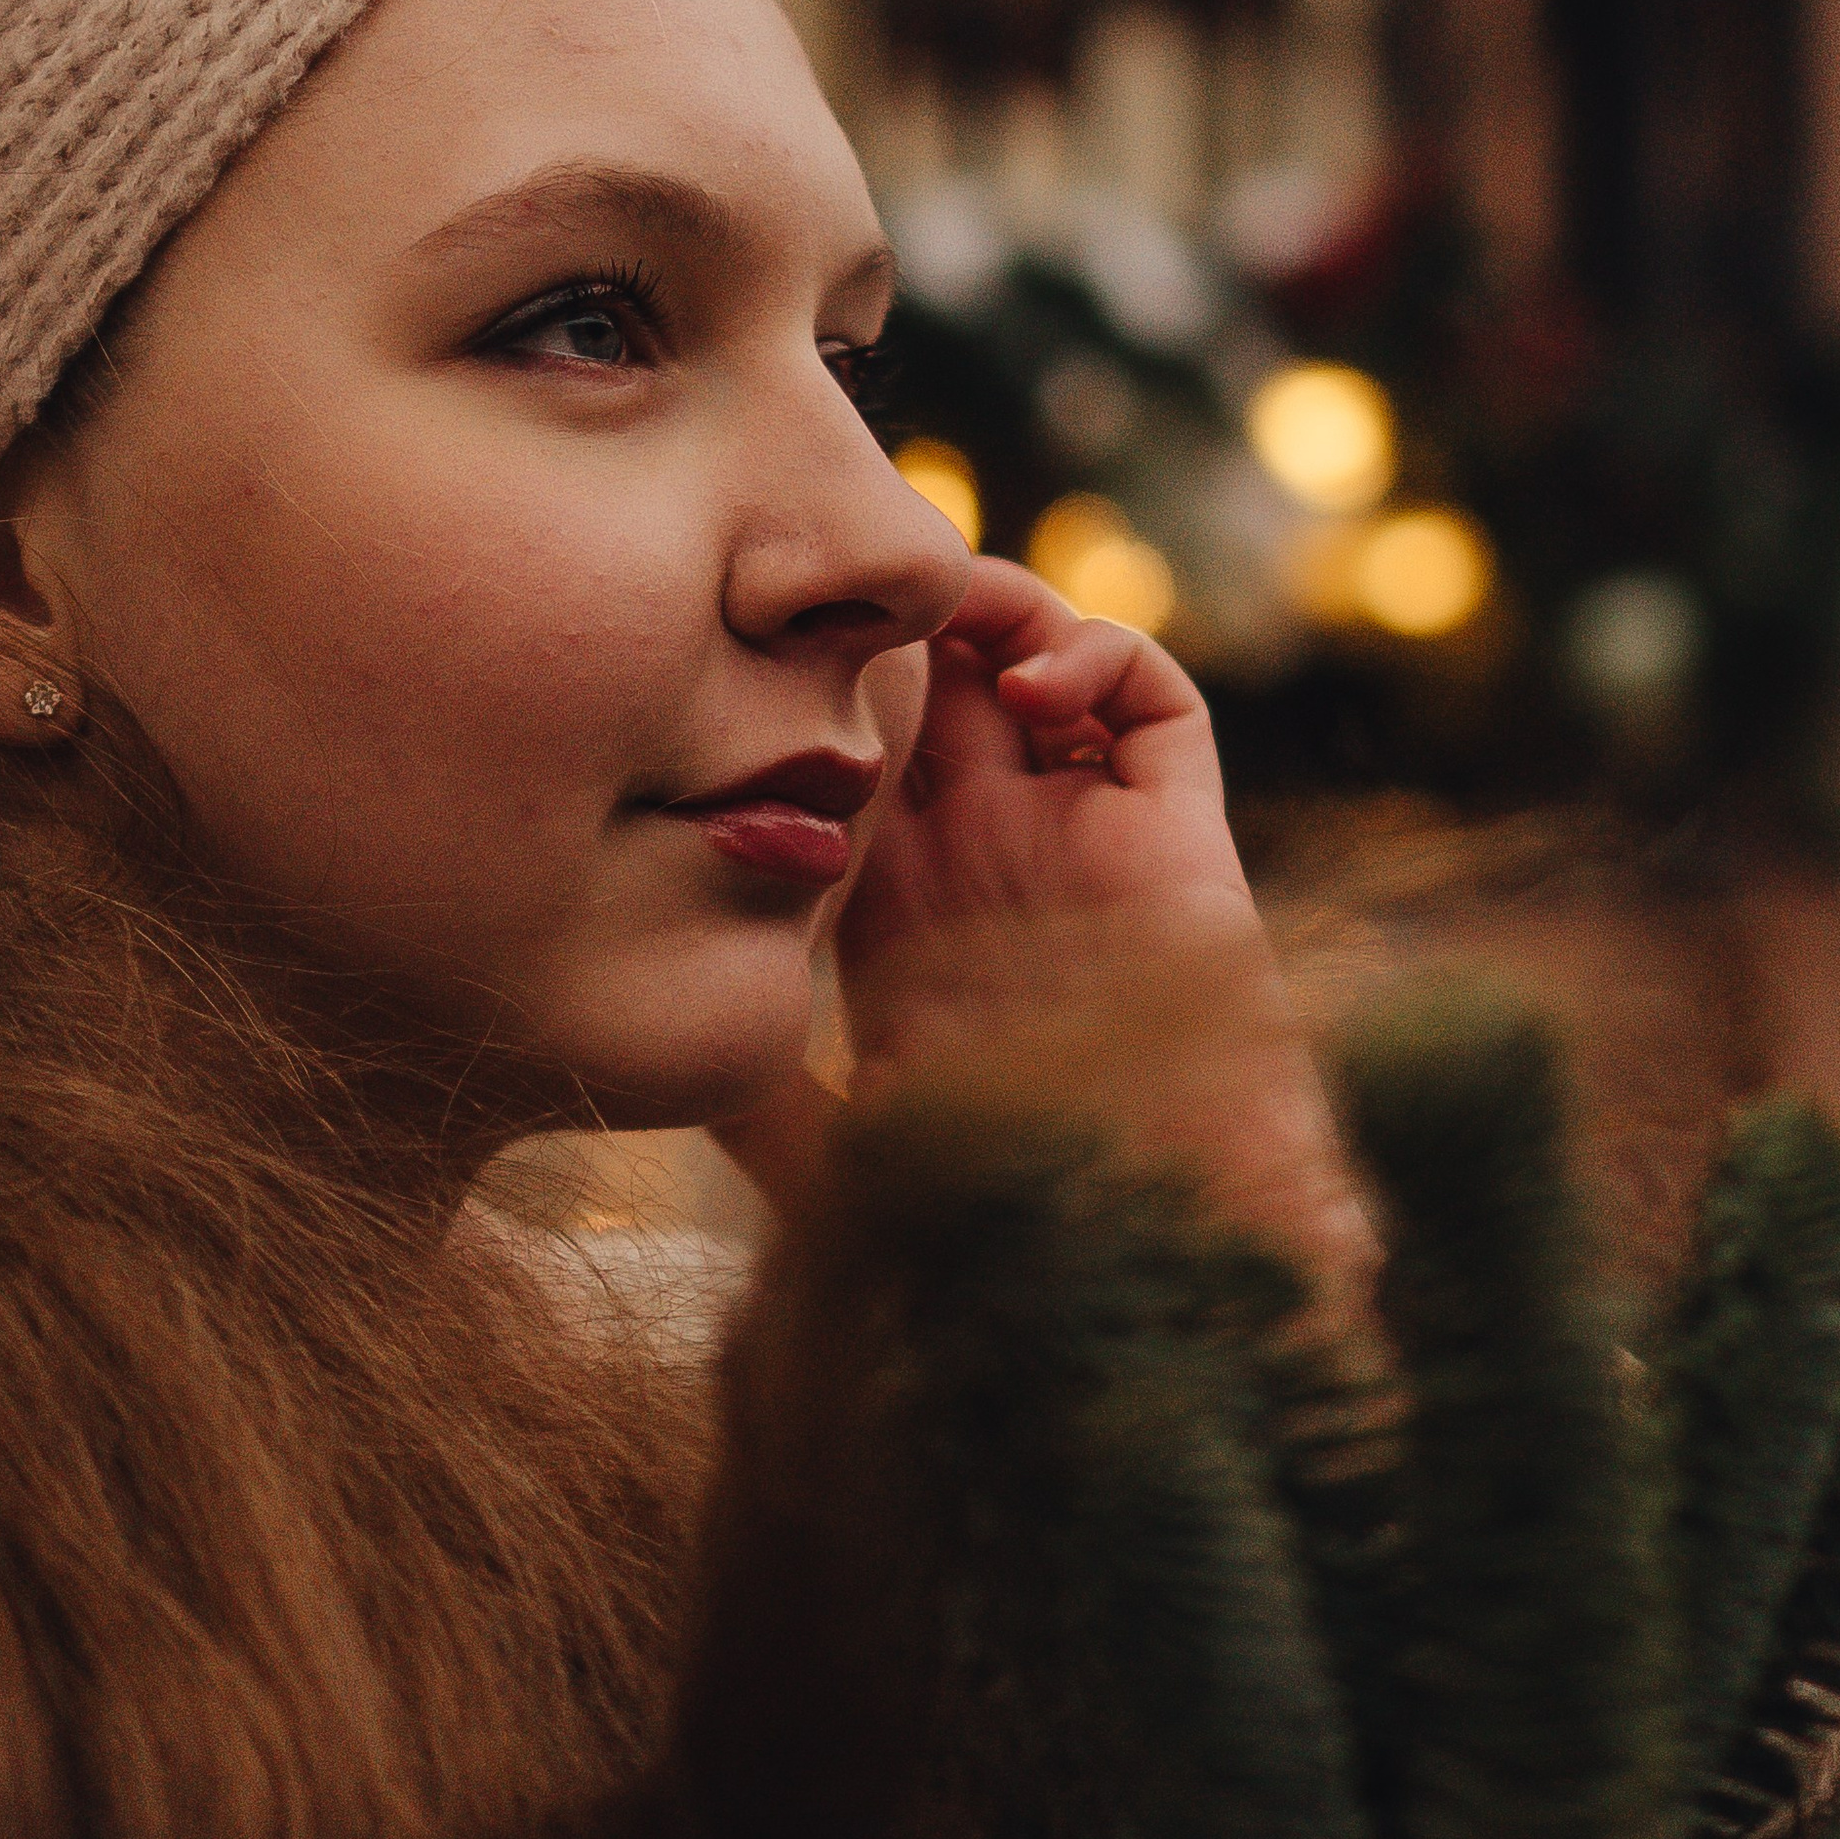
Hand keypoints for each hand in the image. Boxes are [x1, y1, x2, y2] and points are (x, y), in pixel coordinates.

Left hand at [821, 559, 1371, 1304]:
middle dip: (899, 622)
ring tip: (946, 610)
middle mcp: (989, 855)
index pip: (846, 753)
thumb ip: (761, 1103)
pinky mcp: (1178, 838)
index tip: (764, 644)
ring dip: (997, 612)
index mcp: (896, 904)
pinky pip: (1154, 703)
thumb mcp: (841, 1155)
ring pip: (1042, 667)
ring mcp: (1082, 837)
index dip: (812, 689)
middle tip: (855, 592)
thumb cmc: (1002, 1217)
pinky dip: (1101, 654)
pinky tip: (1033, 684)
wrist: (1156, 1246)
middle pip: (939, 686)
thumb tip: (662, 1052)